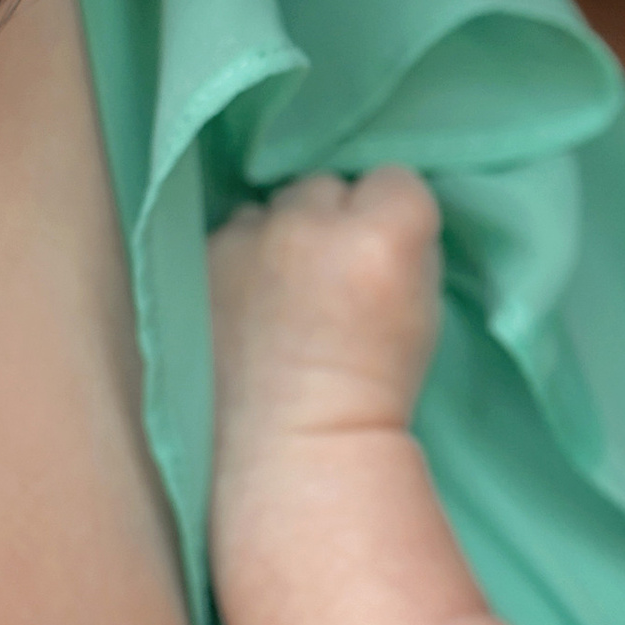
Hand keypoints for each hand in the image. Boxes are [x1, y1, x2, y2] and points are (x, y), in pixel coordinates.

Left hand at [207, 165, 443, 463]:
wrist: (297, 446)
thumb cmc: (375, 386)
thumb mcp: (423, 302)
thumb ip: (401, 241)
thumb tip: (370, 209)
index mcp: (382, 238)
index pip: (396, 179)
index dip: (393, 220)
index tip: (384, 262)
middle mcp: (309, 227)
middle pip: (326, 186)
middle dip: (331, 221)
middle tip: (331, 279)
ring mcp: (246, 241)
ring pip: (271, 206)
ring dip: (280, 235)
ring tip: (285, 293)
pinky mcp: (201, 259)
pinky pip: (231, 235)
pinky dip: (241, 259)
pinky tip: (248, 304)